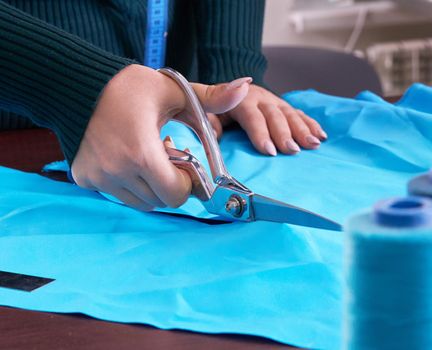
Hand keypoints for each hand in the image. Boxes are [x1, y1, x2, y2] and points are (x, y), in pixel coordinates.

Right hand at [71, 64, 250, 210]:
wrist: (75, 83)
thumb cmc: (128, 87)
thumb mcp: (174, 91)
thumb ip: (212, 98)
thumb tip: (246, 87)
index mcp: (142, 153)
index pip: (176, 195)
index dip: (187, 182)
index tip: (184, 160)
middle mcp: (117, 171)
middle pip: (160, 201)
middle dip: (171, 183)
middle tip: (166, 154)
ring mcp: (98, 177)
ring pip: (140, 202)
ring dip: (150, 185)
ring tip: (146, 155)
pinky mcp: (83, 178)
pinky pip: (117, 194)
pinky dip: (128, 183)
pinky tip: (126, 157)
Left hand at [208, 84, 327, 154]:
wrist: (220, 92)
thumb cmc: (210, 106)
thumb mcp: (201, 107)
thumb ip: (208, 116)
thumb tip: (215, 129)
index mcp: (239, 99)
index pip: (251, 116)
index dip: (260, 133)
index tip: (269, 150)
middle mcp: (260, 97)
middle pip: (275, 115)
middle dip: (285, 133)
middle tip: (293, 151)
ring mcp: (273, 101)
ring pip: (290, 114)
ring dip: (303, 129)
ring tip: (313, 144)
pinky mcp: (282, 106)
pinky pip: (299, 114)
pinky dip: (311, 124)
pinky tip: (321, 135)